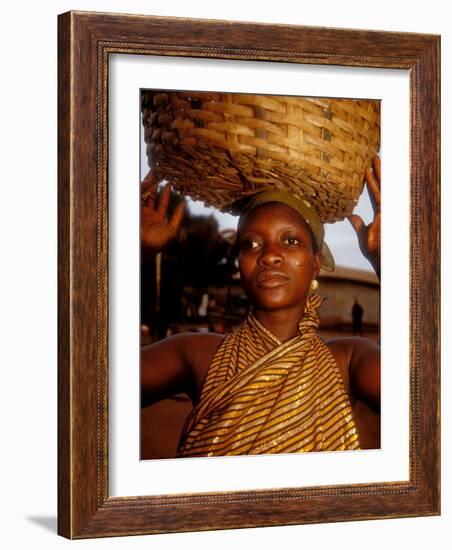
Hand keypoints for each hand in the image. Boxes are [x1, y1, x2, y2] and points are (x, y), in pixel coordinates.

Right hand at [141, 172, 184, 252]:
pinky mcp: (135, 207)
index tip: (170, 184)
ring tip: (156, 173)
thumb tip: (184, 204)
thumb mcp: (172, 230)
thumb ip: (178, 217)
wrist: (144, 245)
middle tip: (162, 175)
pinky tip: (150, 178)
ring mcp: (141, 210)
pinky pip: (140, 194)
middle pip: (152, 197)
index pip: (162, 204)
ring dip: (150, 184)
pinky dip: (144, 186)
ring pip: (145, 194)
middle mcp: (148, 214)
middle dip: (157, 186)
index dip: (166, 194)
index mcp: (157, 219)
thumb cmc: (158, 241)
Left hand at [348, 156, 380, 278]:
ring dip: (378, 173)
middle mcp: (386, 209)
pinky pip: (381, 196)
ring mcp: (387, 210)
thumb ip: (358, 224)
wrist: (379, 259)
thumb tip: (350, 216)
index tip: (367, 168)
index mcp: (380, 213)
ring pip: (383, 187)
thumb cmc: (374, 250)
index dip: (372, 180)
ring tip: (373, 159)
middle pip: (381, 186)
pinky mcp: (386, 213)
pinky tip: (375, 173)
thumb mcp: (363, 234)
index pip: (375, 192)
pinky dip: (379, 184)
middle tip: (372, 156)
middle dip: (378, 171)